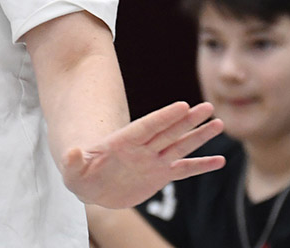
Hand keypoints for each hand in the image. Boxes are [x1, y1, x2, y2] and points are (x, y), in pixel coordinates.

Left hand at [61, 101, 224, 208]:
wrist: (92, 185)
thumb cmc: (81, 173)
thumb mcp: (73, 170)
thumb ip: (73, 161)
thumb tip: (70, 153)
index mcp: (123, 142)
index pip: (147, 126)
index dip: (164, 117)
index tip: (183, 105)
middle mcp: (143, 148)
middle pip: (169, 132)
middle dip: (188, 121)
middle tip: (208, 107)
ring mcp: (153, 161)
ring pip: (180, 146)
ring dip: (199, 137)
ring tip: (218, 124)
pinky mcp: (159, 176)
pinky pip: (183, 170)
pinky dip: (200, 166)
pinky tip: (219, 161)